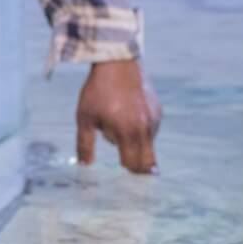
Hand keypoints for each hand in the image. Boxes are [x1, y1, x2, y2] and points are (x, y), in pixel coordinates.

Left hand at [76, 59, 161, 173]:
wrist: (117, 62)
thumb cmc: (97, 91)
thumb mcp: (85, 118)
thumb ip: (85, 144)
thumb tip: (84, 167)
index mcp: (127, 132)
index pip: (133, 165)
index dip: (127, 174)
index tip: (121, 181)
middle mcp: (145, 128)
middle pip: (147, 162)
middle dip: (137, 169)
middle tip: (127, 172)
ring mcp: (154, 119)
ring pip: (149, 145)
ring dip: (137, 147)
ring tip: (117, 127)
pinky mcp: (158, 110)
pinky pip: (151, 130)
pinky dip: (141, 132)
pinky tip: (127, 118)